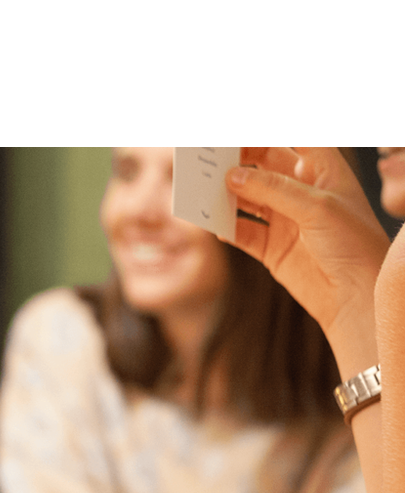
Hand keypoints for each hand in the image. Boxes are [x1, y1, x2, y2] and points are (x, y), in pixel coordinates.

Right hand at [226, 148, 388, 375]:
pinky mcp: (271, 247)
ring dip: (226, 193)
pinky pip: (240, 232)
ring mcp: (284, 219)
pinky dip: (225, 227)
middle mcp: (300, 190)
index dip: (260, 132)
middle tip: (209, 157)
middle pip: (261, 165)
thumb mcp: (315, 208)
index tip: (231, 131)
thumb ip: (272, 190)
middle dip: (236, 161)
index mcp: (321, 168)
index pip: (287, 138)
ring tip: (203, 187)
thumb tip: (232, 176)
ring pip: (246, 198)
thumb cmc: (352, 243)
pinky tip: (212, 222)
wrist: (355, 294)